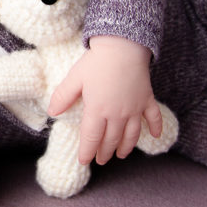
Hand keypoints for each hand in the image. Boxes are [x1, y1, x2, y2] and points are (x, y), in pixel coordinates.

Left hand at [47, 36, 162, 165]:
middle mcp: (117, 114)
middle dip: (105, 152)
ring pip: (131, 135)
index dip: (87, 152)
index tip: (84, 161)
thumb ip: (63, 96)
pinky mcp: (146, 99)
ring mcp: (134, 108)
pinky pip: (153, 117)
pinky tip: (155, 135)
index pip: (91, 138)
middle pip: (111, 140)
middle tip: (101, 160)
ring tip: (121, 155)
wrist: (123, 46)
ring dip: (126, 147)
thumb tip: (51, 112)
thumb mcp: (75, 78)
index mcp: (97, 110)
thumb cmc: (97, 61)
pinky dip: (155, 127)